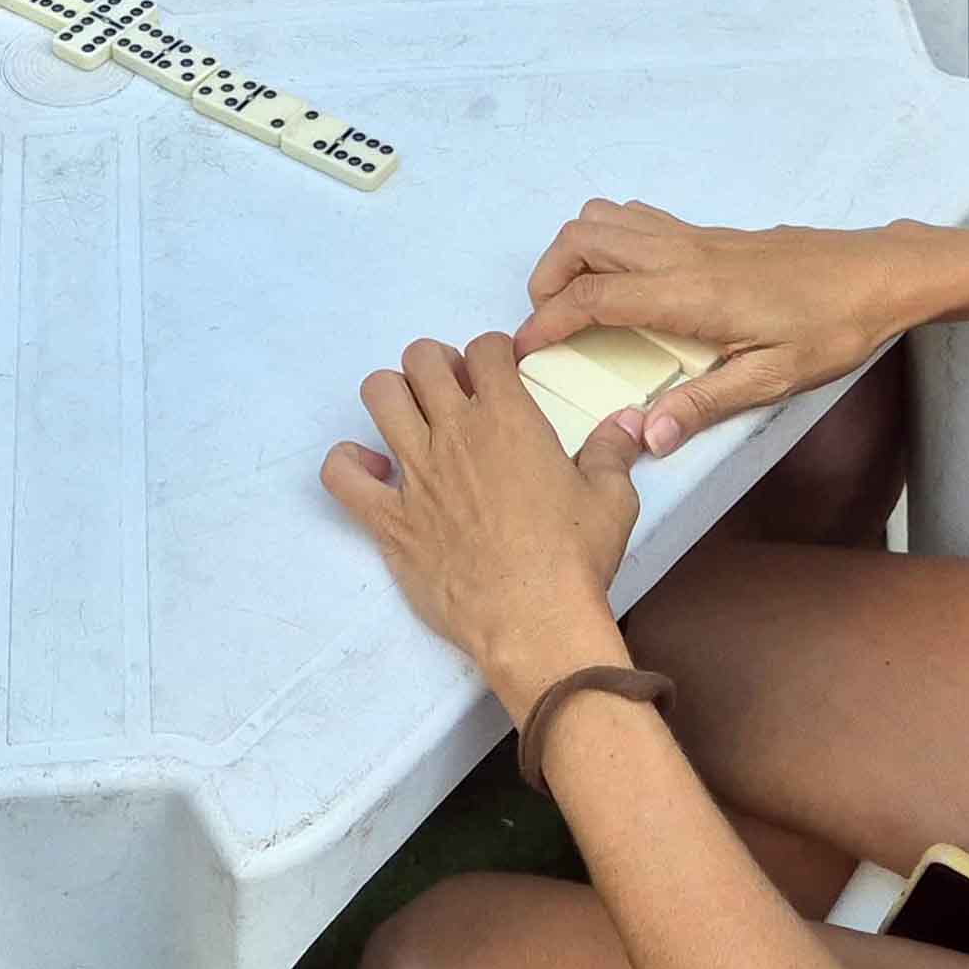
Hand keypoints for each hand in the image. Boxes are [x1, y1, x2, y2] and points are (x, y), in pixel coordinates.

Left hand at [322, 334, 640, 716]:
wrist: (535, 621)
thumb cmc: (576, 558)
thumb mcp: (612, 499)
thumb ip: (612, 451)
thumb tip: (627, 420)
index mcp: (508, 418)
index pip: (485, 348)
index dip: (491, 354)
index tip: (498, 374)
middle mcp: (454, 433)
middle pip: (422, 358)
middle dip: (437, 365)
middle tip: (455, 395)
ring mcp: (415, 473)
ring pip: (379, 395)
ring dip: (393, 396)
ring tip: (412, 420)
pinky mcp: (388, 518)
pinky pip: (340, 474)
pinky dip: (347, 464)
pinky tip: (372, 472)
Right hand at [517, 200, 932, 457]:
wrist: (876, 275)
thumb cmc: (831, 328)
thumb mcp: (772, 379)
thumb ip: (702, 405)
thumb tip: (643, 437)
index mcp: (688, 294)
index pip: (592, 297)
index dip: (546, 322)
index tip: (522, 351)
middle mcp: (680, 254)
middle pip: (581, 240)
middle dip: (546, 278)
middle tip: (548, 325)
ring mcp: (691, 236)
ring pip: (603, 218)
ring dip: (572, 253)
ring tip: (575, 302)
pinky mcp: (707, 232)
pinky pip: (635, 218)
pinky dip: (606, 239)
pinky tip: (623, 281)